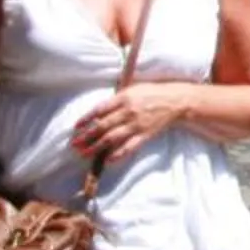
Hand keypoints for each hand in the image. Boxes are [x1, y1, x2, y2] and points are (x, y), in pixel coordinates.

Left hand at [73, 82, 189, 164]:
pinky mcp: (144, 135)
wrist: (174, 101)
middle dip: (87, 136)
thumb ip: (116, 100)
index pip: (99, 109)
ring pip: (112, 138)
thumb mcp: (132, 89)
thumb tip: (98, 112)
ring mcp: (136, 125)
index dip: (86, 118)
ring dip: (96, 147)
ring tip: (85, 154)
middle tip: (75, 144)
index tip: (76, 126)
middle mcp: (128, 112)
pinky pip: (129, 147)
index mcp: (123, 98)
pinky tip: (108, 160)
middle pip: (103, 126)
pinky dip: (118, 154)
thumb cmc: (151, 93)